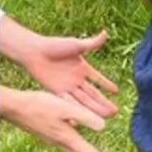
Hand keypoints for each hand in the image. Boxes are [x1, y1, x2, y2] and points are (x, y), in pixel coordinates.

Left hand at [0, 17, 118, 117]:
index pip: (98, 79)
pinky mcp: (57, 92)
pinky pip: (70, 102)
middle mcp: (76, 79)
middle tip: (115, 112)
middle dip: (103, 103)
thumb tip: (106, 33)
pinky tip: (85, 118)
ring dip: (94, 109)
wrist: (34, 52)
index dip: (107, 85)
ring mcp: (67, 86)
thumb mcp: (76, 45)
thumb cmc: (54, 45)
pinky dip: (77, 109)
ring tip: (105, 118)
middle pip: (93, 94)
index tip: (116, 92)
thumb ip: (92, 43)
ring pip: (84, 100)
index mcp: (82, 67)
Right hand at [0, 86, 113, 151]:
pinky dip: (74, 148)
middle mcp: (60, 141)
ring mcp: (52, 139)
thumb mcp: (66, 109)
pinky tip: (73, 143)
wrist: (15, 107)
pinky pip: (65, 145)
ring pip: (72, 151)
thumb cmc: (39, 106)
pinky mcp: (47, 134)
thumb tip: (104, 127)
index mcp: (67, 137)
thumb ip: (85, 117)